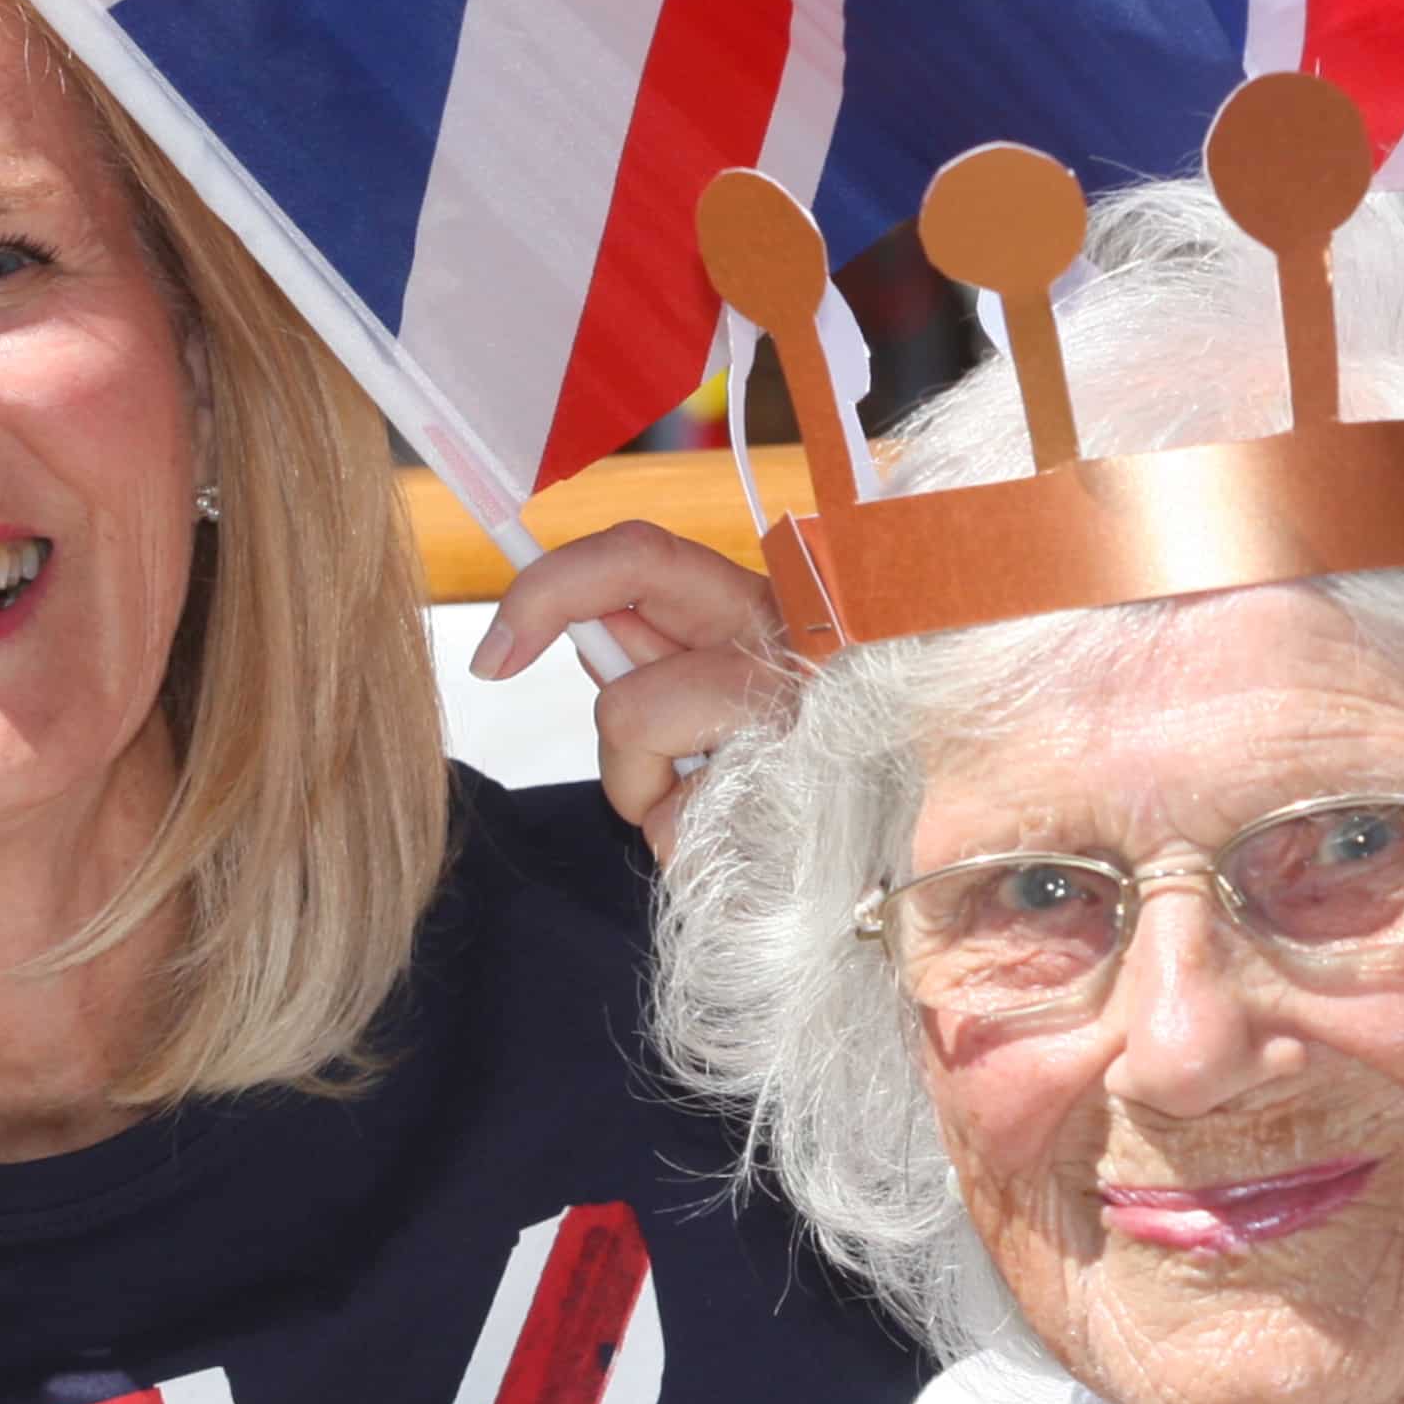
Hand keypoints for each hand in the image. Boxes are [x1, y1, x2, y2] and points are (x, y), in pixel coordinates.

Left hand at [473, 521, 784, 859]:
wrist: (909, 847)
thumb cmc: (811, 762)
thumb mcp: (729, 689)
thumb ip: (661, 657)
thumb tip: (584, 630)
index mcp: (762, 605)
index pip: (639, 557)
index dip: (548, 590)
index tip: (493, 655)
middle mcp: (784, 645)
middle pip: (626, 681)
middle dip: (614, 736)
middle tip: (637, 774)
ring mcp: (792, 715)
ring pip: (637, 733)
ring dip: (651, 794)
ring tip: (722, 807)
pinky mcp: (792, 787)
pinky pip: (676, 823)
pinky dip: (690, 846)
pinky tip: (751, 841)